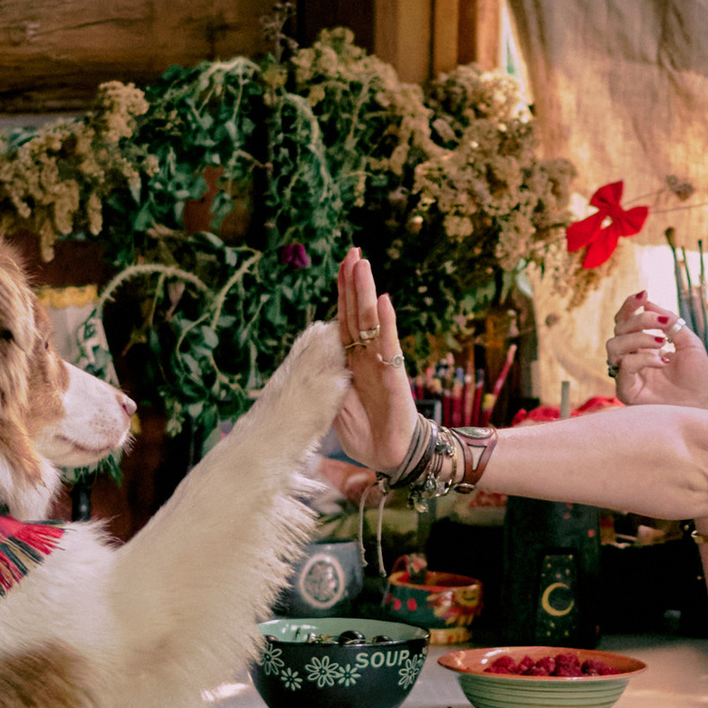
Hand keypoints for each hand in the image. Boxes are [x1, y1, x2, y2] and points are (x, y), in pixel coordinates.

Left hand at [333, 250, 416, 473]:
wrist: (391, 456)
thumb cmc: (365, 431)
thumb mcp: (334, 405)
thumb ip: (326, 381)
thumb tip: (313, 359)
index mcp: (352, 361)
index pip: (344, 320)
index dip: (343, 293)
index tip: (341, 265)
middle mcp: (367, 356)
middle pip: (357, 312)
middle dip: (354, 282)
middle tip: (353, 251)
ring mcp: (381, 362)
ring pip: (371, 321)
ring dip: (365, 293)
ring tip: (362, 264)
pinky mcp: (393, 375)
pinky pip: (388, 345)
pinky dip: (386, 322)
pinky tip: (383, 301)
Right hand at [609, 291, 707, 410]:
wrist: (704, 407)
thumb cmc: (698, 379)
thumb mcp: (689, 342)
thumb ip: (670, 322)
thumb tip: (648, 301)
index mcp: (643, 347)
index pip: (626, 322)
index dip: (630, 306)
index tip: (644, 294)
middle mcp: (632, 358)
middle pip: (618, 329)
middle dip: (639, 319)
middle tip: (663, 322)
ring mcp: (627, 375)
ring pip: (614, 345)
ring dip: (638, 337)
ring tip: (662, 343)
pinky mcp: (626, 391)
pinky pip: (624, 365)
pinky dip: (643, 358)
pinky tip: (662, 362)